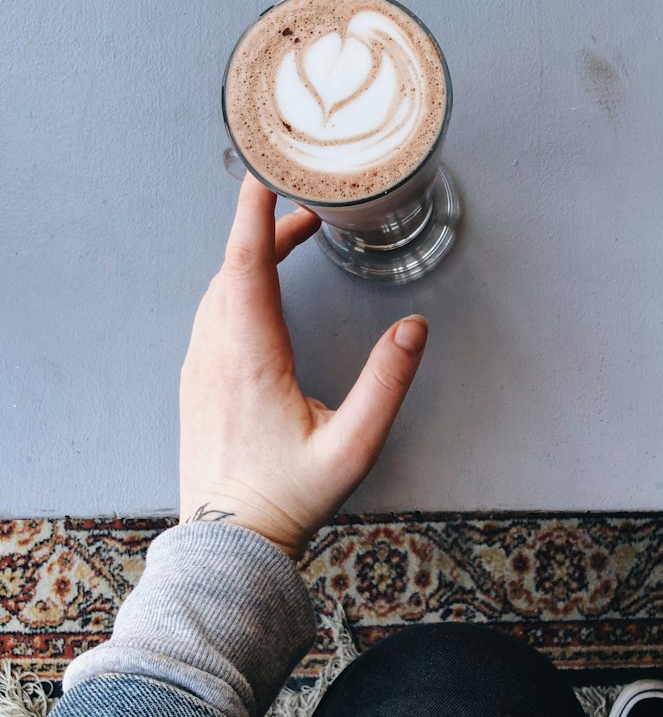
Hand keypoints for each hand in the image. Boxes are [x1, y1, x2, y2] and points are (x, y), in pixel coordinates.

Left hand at [178, 174, 429, 560]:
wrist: (228, 544)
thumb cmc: (287, 498)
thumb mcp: (353, 446)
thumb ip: (386, 384)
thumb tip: (413, 328)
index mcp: (249, 359)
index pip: (245, 265)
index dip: (255, 214)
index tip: (264, 171)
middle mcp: (215, 354)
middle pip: (232, 268)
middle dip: (265, 228)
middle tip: (307, 207)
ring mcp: (199, 368)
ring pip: (218, 290)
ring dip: (249, 257)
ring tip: (290, 240)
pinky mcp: (197, 383)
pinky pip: (211, 313)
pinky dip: (234, 285)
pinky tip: (259, 291)